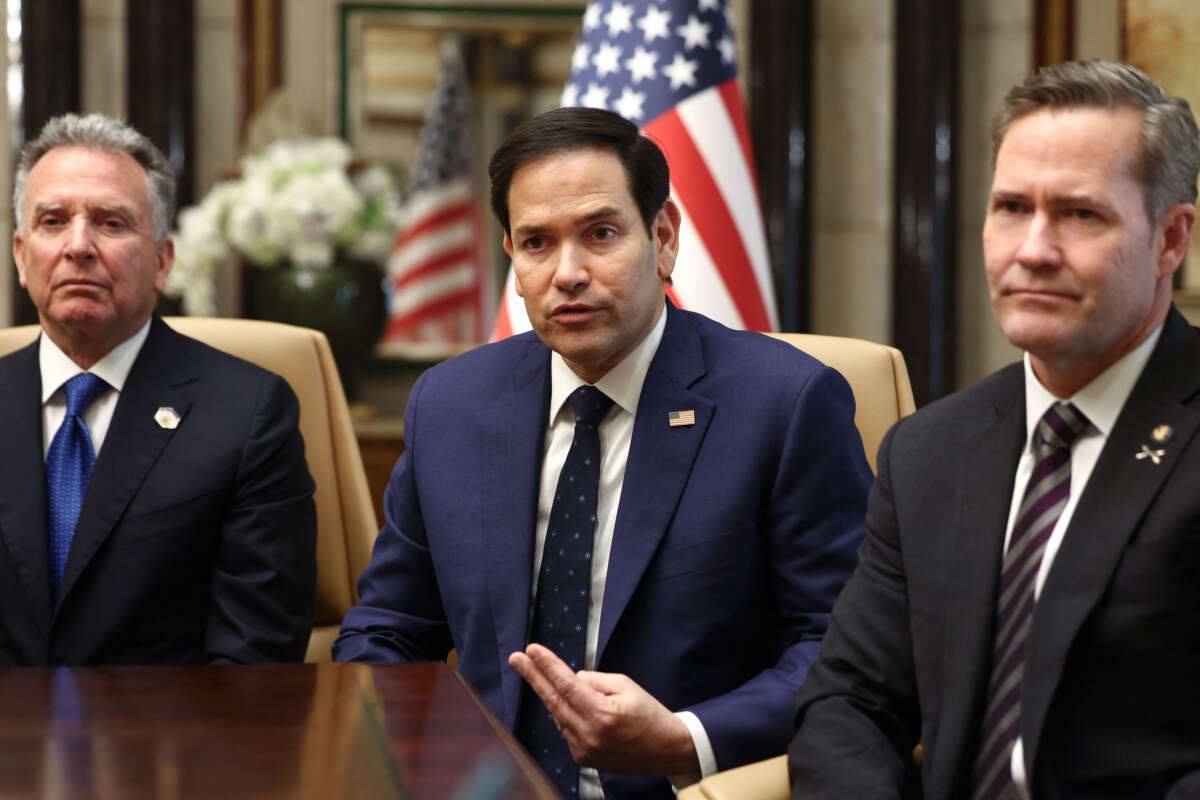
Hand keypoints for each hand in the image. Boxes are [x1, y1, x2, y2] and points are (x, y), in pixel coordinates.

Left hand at [508, 643, 698, 775]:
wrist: (666, 750)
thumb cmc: (649, 714)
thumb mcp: (626, 686)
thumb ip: (593, 680)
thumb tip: (569, 679)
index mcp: (602, 715)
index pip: (566, 685)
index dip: (546, 666)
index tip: (531, 651)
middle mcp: (588, 735)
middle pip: (553, 700)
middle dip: (534, 677)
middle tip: (516, 658)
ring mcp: (583, 750)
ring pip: (560, 714)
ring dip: (563, 699)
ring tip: (593, 698)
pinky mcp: (582, 758)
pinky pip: (567, 728)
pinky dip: (572, 716)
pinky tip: (591, 715)